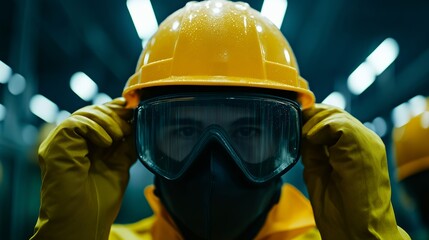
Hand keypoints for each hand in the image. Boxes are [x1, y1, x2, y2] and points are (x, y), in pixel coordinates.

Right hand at [31, 98, 136, 239]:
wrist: (83, 222)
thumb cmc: (99, 201)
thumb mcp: (120, 165)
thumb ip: (126, 146)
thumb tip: (138, 124)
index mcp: (86, 145)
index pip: (99, 116)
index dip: (115, 109)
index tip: (132, 109)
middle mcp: (72, 142)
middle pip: (92, 112)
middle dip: (114, 114)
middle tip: (128, 124)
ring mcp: (61, 143)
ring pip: (84, 114)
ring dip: (107, 121)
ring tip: (119, 136)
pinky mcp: (55, 146)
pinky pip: (76, 123)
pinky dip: (95, 128)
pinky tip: (107, 142)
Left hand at [301, 104, 408, 238]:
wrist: (359, 232)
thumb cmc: (340, 210)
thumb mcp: (318, 172)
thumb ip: (312, 151)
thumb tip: (300, 131)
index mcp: (357, 147)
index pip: (333, 118)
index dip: (311, 119)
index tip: (293, 126)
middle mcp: (366, 141)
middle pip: (333, 112)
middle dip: (309, 118)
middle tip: (294, 130)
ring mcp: (367, 143)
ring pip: (335, 114)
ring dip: (313, 125)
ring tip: (305, 141)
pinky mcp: (363, 147)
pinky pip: (339, 124)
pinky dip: (320, 129)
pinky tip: (311, 141)